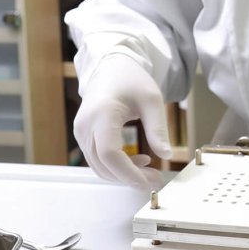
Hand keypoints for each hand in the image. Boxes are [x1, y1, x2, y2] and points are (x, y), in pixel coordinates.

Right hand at [74, 54, 171, 188]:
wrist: (111, 67)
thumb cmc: (132, 80)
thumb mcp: (152, 100)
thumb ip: (158, 129)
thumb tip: (167, 155)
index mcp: (102, 114)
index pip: (110, 154)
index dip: (128, 173)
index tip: (148, 182)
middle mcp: (85, 125)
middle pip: (103, 165)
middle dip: (130, 177)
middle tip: (156, 179)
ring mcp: (81, 131)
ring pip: (99, 166)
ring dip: (124, 174)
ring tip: (151, 170)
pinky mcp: (82, 135)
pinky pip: (97, 159)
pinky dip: (116, 166)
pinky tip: (138, 160)